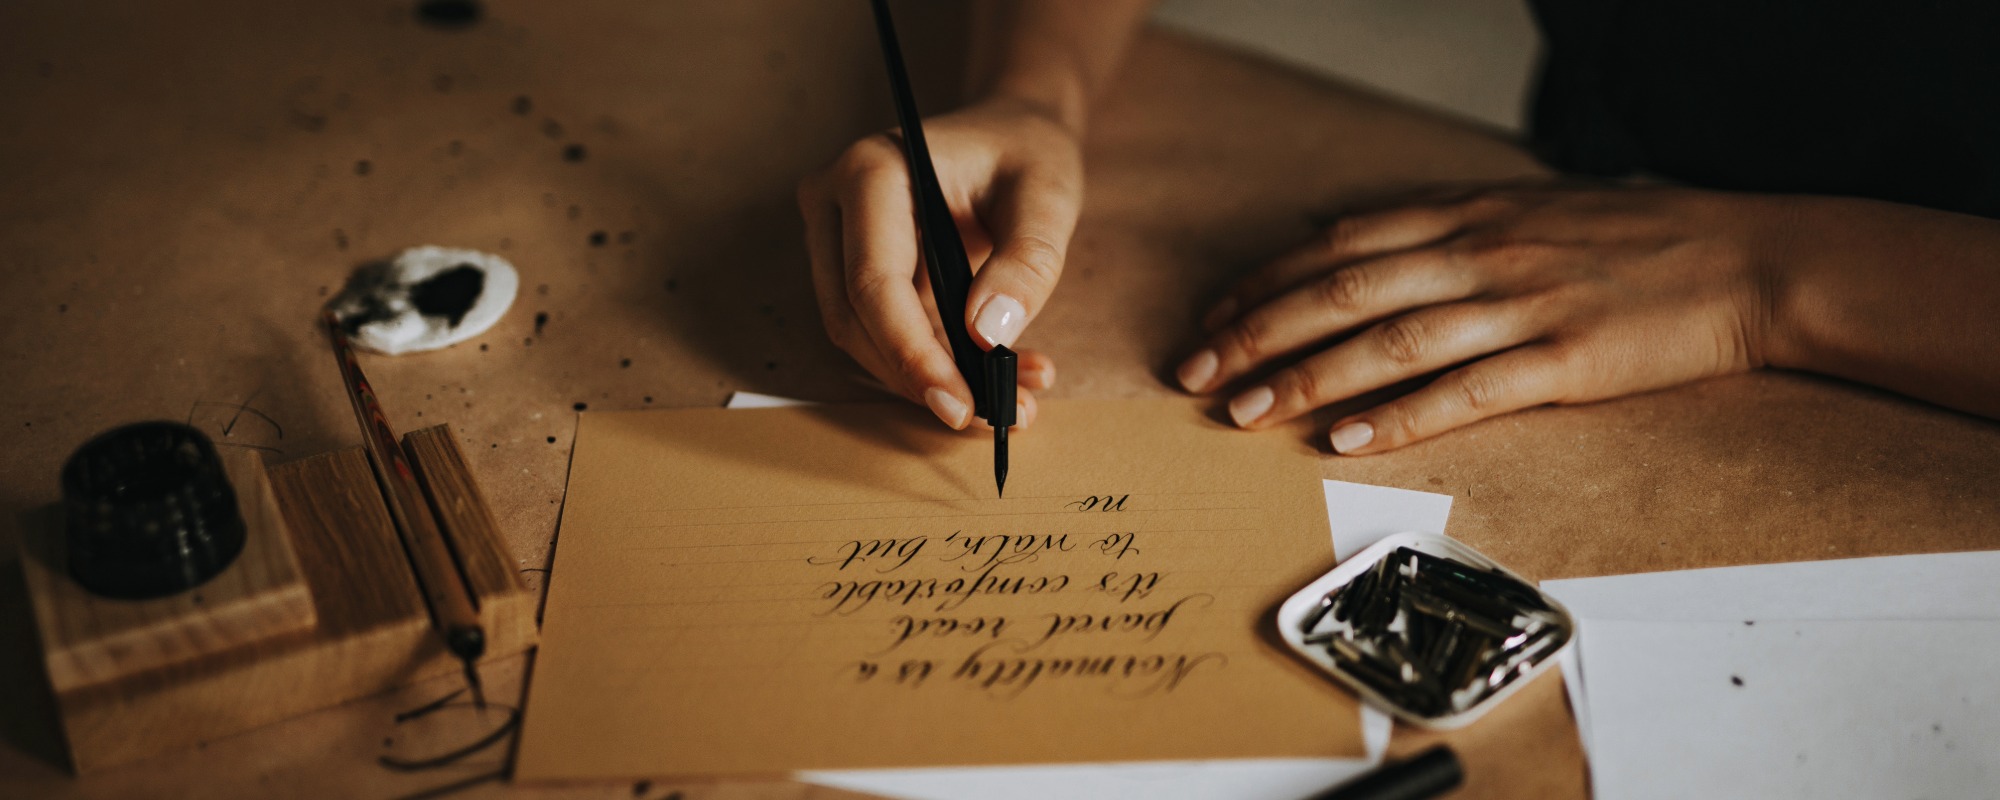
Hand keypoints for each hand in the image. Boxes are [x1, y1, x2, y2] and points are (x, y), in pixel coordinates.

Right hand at [798, 98, 1081, 429]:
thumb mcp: (1049, 197)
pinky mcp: (853, 270)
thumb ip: (1026, 263)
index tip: (962, 403)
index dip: (913, 354)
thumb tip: (988, 336)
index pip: (873, 284)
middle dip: (921, 377)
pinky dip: (935, 364)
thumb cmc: (1027, 152)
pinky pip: (882, 334)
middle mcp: (834, 204)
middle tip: (994, 413)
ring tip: (1014, 396)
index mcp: (871, 171)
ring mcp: (836, 239)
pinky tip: (999, 374)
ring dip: (930, 379)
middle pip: (856, 320)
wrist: (1013, 134)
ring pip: (862, 338)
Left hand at [1178, 184, 1788, 452]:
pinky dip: (1400, 418)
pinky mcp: (1563, 363)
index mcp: (1468, 214)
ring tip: (1243, 413)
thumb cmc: (1632, 240)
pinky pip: (1465, 393)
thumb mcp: (1524, 207)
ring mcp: (1521, 307)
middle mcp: (1481, 253)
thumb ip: (1435, 221)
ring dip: (1306, 379)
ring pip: (1388, 342)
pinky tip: (1347, 440)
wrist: (1747, 262)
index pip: (1337, 244)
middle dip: (1256, 332)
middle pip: (1341, 290)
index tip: (1210, 316)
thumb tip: (1340, 226)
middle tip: (1193, 372)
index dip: (1263, 281)